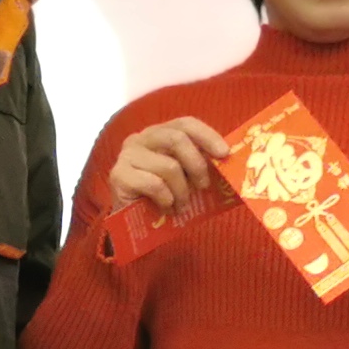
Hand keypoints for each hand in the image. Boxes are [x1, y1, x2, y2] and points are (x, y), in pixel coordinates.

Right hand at [105, 117, 228, 215]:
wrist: (132, 224)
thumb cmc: (163, 197)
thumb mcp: (184, 177)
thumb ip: (199, 164)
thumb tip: (230, 161)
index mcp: (158, 133)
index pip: (185, 123)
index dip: (207, 135)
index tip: (224, 153)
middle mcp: (140, 139)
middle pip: (176, 138)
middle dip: (196, 164)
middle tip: (204, 186)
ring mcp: (126, 156)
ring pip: (168, 166)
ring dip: (181, 191)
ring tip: (181, 205)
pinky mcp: (118, 176)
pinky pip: (154, 184)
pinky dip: (166, 199)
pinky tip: (165, 208)